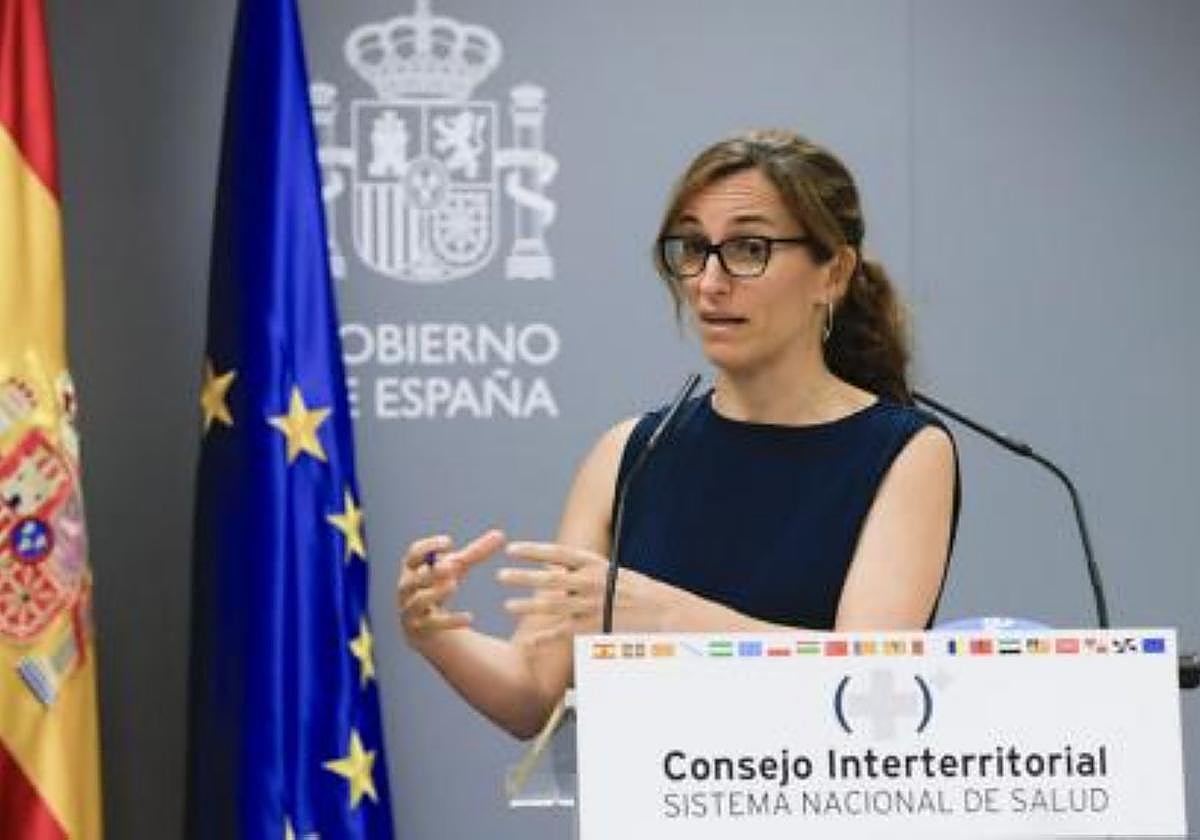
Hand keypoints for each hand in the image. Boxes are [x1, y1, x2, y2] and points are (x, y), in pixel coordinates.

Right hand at [397, 529, 504, 642]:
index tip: (449, 543)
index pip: (412, 555)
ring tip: (454, 586)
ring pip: (419, 601)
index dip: (428, 547)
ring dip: (436, 593)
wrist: (429, 627)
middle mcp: (406, 590)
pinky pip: (433, 626)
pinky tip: (470, 617)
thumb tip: (500, 534)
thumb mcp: (457, 569)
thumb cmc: (441, 587)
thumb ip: (476, 552)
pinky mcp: (419, 631)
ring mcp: (410, 611)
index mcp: (412, 570)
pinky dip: (450, 621)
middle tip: (450, 567)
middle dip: (430, 573)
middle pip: (413, 579)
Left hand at [498, 541, 673, 642]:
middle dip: (522, 576)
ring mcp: (591, 606)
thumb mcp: (614, 574)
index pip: (558, 553)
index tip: (513, 549)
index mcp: (596, 565)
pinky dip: (545, 638)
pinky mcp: (594, 629)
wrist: (668, 615)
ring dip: (527, 605)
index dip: (533, 550)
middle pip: (548, 579)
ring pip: (551, 605)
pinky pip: (564, 634)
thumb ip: (586, 572)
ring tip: (507, 605)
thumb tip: (557, 568)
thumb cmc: (643, 593)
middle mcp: (590, 583)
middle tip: (500, 575)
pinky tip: (529, 642)